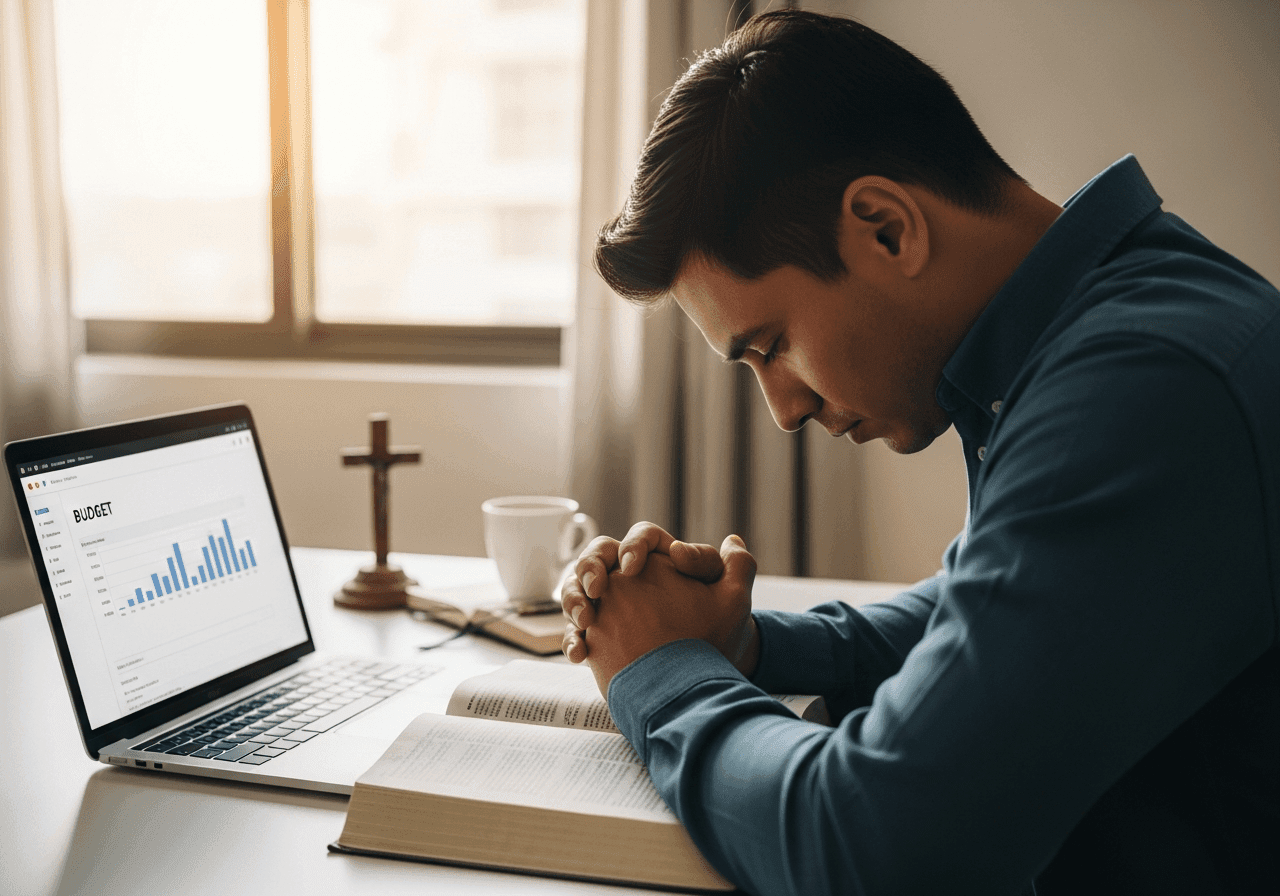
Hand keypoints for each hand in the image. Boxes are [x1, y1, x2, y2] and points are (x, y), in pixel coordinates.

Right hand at [577, 534, 759, 695]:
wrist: (704, 672)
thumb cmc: (720, 629)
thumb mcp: (733, 600)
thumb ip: (736, 568)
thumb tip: (729, 541)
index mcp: (663, 558)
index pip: (643, 537)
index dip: (633, 546)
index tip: (633, 567)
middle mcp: (633, 575)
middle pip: (600, 556)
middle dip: (590, 568)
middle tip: (596, 590)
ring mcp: (612, 603)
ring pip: (579, 589)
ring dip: (573, 601)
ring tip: (585, 622)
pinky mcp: (600, 633)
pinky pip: (577, 630)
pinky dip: (572, 639)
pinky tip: (579, 654)